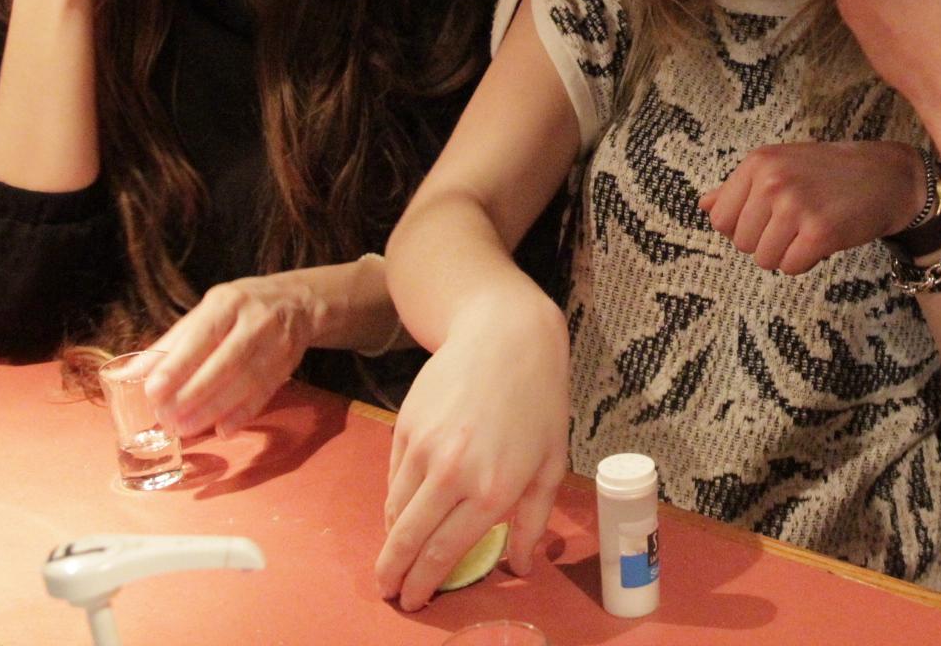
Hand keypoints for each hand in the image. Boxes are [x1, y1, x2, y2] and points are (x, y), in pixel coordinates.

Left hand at [142, 272, 321, 438]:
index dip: (177, 365)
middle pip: (225, 363)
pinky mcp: (288, 366)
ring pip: (245, 382)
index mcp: (228, 303)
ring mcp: (277, 344)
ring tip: (184, 428)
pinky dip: (242, 415)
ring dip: (213, 410)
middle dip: (193, 394)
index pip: (201, 336)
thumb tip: (126, 373)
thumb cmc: (239, 309)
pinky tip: (222, 430)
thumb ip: (169, 344)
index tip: (152, 391)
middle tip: (166, 417)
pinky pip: (264, 395)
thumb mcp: (205, 313)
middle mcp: (256, 321)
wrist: (298, 303)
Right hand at [375, 295, 568, 610]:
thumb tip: (520, 567)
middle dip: (394, 574)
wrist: (505, 337)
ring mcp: (423, 449)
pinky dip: (394, 500)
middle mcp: (453, 473)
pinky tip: (402, 511)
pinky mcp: (404, 427)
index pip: (443, 552)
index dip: (424, 583)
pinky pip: (393, 477)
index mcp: (493, 489)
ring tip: (390, 560)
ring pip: (394, 510)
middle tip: (388, 592)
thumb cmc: (539, 402)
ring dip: (389, 540)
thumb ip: (533, 521)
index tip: (414, 602)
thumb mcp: (552, 464)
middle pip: (408, 539)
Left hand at [701, 141, 923, 274]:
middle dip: (767, 241)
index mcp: (758, 162)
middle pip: (742, 243)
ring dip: (787, 254)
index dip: (744, 227)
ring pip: (764, 260)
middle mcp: (772, 180)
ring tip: (809, 230)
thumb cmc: (830, 173)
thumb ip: (739, 187)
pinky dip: (805, 262)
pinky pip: (790, 268)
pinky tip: (823, 240)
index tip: (769, 217)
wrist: (886, 177)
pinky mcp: (819, 232)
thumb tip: (703, 205)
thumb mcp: (780, 165)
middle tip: (796, 223)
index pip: (721, 219)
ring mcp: (796, 206)